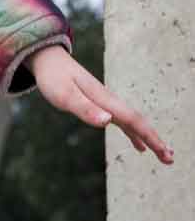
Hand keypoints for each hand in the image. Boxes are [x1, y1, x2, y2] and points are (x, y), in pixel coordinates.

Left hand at [27, 44, 172, 161]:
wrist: (50, 60)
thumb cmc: (54, 79)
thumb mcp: (65, 96)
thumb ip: (85, 109)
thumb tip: (108, 122)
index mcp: (105, 100)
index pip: (134, 121)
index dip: (150, 137)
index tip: (165, 153)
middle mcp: (110, 101)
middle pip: (138, 122)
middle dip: (155, 140)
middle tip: (170, 159)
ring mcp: (107, 103)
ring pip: (133, 123)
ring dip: (148, 138)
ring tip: (162, 154)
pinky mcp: (100, 104)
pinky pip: (123, 122)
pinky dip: (133, 134)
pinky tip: (138, 146)